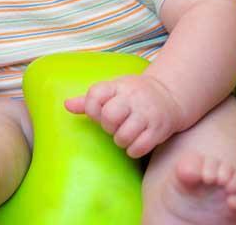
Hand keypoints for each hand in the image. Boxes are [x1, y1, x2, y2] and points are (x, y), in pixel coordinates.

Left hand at [65, 74, 182, 157]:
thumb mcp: (113, 91)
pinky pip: (139, 147)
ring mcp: (147, 113)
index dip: (92, 109)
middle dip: (108, 126)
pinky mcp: (158, 129)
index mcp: (118, 86)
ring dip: (121, 141)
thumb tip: (66, 105)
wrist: (170, 96)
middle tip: (115, 127)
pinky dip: (134, 150)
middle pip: (109, 116)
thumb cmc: (134, 95)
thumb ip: (89, 100)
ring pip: (123, 135)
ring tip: (125, 135)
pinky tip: (136, 143)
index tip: (100, 114)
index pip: (95, 95)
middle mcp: (132, 97)